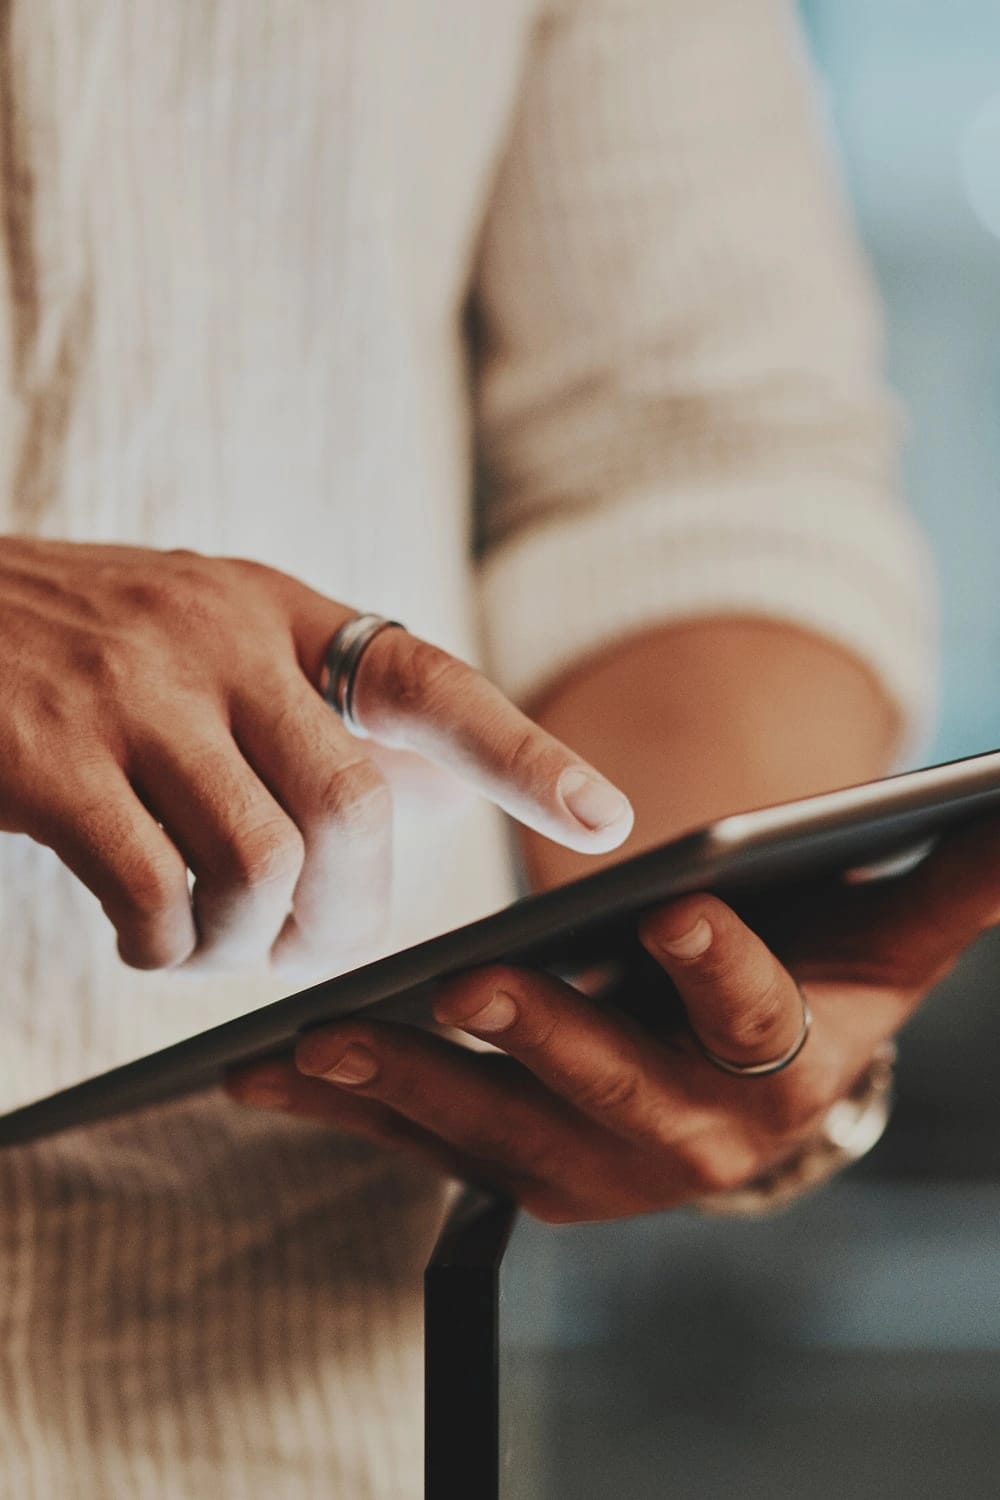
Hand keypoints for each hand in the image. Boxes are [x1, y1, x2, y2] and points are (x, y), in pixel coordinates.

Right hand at [0, 537, 631, 976]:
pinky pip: (154, 893)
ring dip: (250, 944)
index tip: (605, 819)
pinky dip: (163, 949)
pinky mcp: (47, 756)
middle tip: (310, 951)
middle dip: (350, 914)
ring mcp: (131, 692)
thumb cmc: (75, 647)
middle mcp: (217, 637)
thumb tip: (444, 792)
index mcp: (274, 610)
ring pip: (263, 863)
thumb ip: (314, 711)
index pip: (427, 684)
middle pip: (356, 811)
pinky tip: (143, 940)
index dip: (522, 755)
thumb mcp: (205, 640)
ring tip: (208, 947)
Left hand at [228, 818, 999, 1220]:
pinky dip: (348, 1111)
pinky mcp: (518, 1171)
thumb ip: (964, 868)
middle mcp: (692, 1138)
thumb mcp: (894, 925)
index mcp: (786, 1066)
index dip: (718, 967)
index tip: (669, 906)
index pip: (759, 1021)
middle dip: (537, 1037)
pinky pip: (426, 1144)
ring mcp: (596, 1167)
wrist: (753, 1079)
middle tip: (463, 985)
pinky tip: (268, 1074)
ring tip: (320, 1037)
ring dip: (406, 1084)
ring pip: (495, 1127)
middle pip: (608, 1086)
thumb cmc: (819, 977)